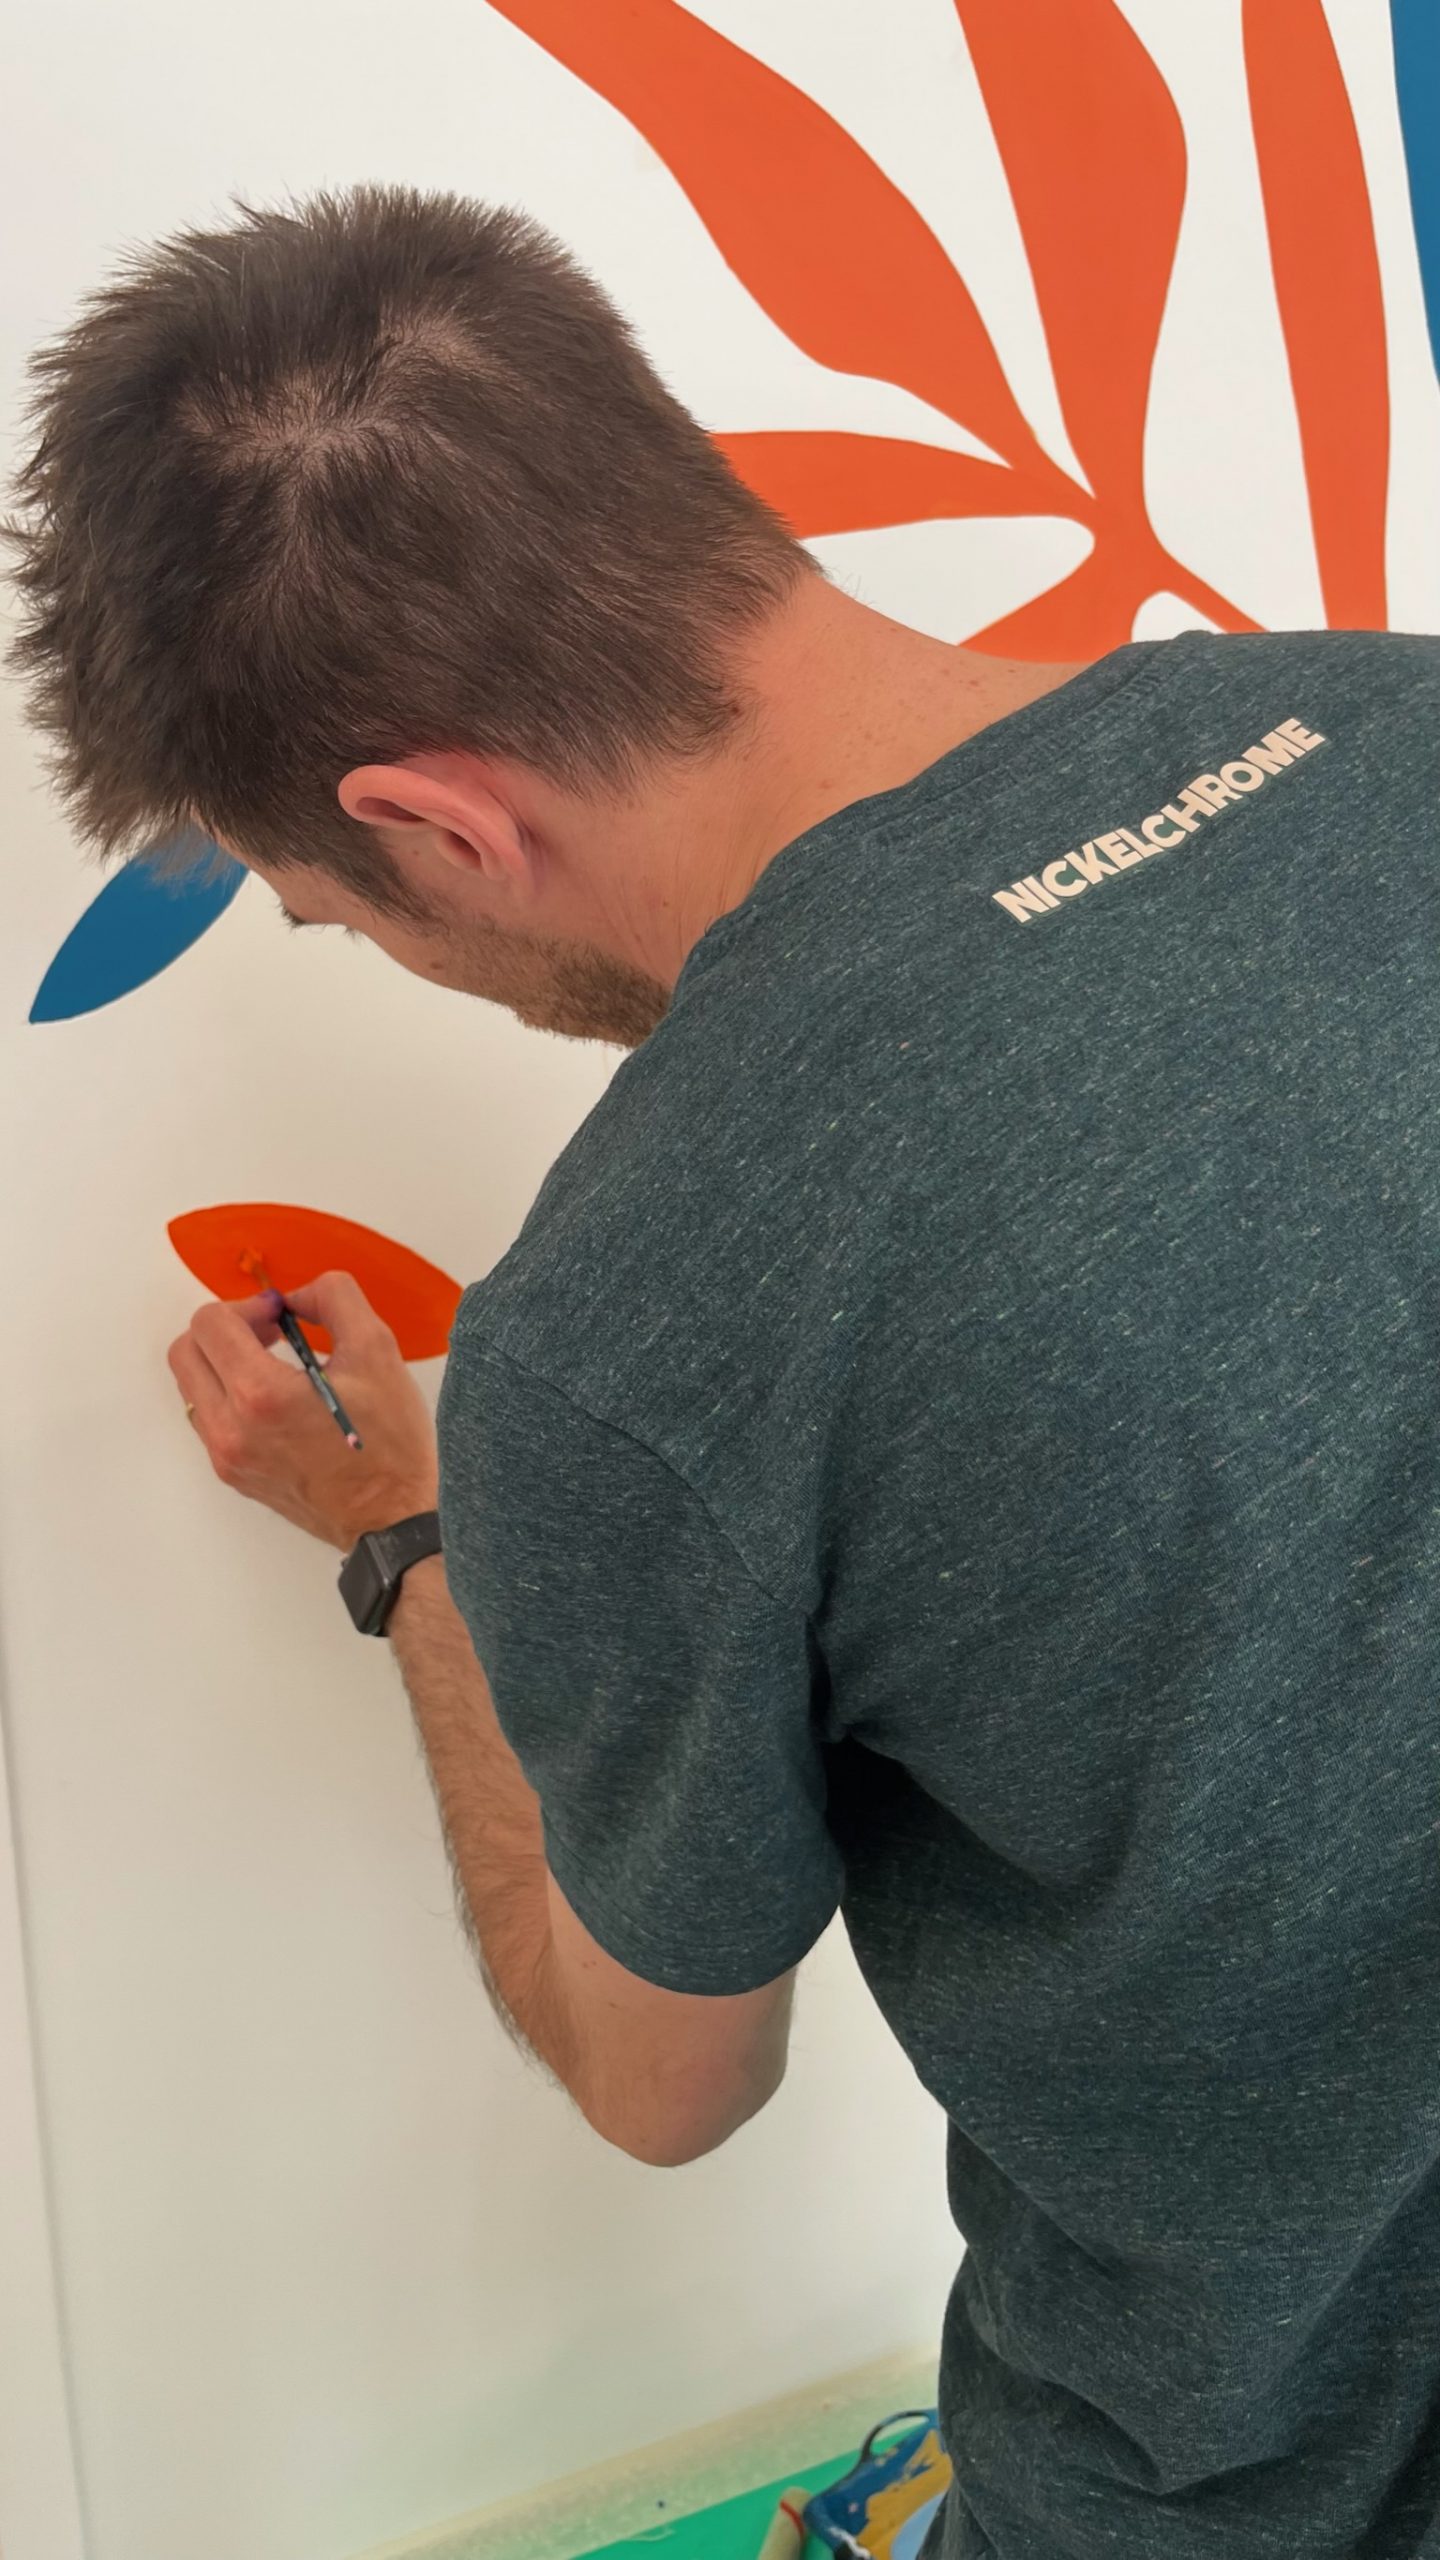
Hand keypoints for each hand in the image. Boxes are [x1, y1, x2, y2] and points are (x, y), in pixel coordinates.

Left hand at [167, 1269, 440, 1551]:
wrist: (391, 1518)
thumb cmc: (389, 1443)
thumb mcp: (377, 1349)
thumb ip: (333, 1298)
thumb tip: (297, 1296)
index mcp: (261, 1395)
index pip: (210, 1323)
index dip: (246, 1305)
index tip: (280, 1315)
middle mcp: (231, 1429)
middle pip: (186, 1351)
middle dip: (224, 1330)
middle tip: (268, 1332)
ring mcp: (227, 1457)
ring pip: (191, 1386)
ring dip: (222, 1362)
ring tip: (273, 1365)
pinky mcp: (232, 1475)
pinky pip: (207, 1419)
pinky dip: (228, 1396)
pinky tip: (274, 1400)